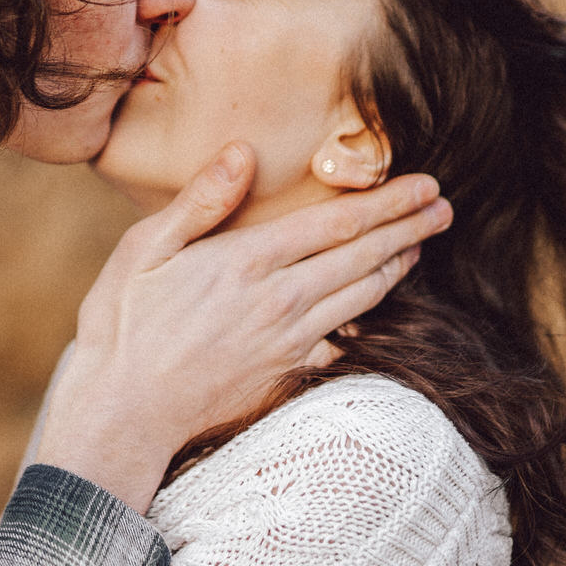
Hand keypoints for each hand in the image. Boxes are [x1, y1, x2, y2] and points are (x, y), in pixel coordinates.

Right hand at [36, 142, 451, 512]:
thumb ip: (200, 200)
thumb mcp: (143, 248)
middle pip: (361, 258)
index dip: (386, 203)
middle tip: (443, 207)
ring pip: (361, 298)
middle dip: (408, 229)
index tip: (422, 185)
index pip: (335, 224)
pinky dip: (370, 318)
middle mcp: (279, 300)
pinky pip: (344, 341)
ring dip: (398, 268)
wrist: (122, 413)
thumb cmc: (123, 326)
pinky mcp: (286, 373)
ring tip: (421, 246)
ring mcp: (288, 341)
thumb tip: (243, 152)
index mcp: (246, 261)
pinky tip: (379, 307)